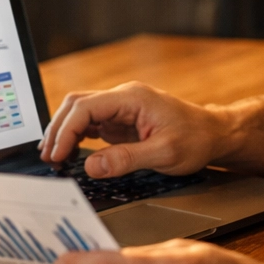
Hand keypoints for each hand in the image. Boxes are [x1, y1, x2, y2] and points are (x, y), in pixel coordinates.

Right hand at [39, 82, 227, 177]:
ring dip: (65, 132)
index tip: (57, 155)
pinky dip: (77, 137)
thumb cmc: (196, 139)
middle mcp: (123, 98)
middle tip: (49, 157)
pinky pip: (91, 123)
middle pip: (77, 104)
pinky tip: (70, 153)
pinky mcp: (121, 120)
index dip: (66, 131)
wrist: (214, 134)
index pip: (86, 107)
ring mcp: (121, 108)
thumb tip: (91, 166)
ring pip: (81, 112)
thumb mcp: (164, 154)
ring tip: (55, 157)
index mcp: (132, 98)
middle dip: (58, 129)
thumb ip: (126, 159)